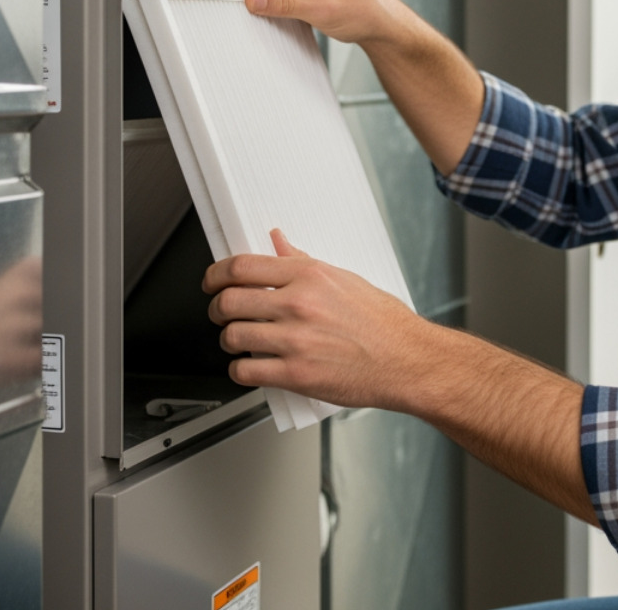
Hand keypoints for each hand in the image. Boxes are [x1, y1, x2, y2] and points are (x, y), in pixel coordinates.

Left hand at [203, 229, 427, 408]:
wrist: (406, 359)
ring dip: (229, 340)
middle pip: (228, 301)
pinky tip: (251, 367)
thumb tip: (278, 242)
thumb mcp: (344, 279)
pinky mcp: (295, 375)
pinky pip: (246, 371)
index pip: (241, 267)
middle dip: (216, 309)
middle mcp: (298, 304)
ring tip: (239, 341)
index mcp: (309, 276)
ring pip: (232, 336)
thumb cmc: (384, 322)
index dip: (215, 274)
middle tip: (220, 313)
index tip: (211, 281)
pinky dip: (240, 371)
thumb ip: (303, 262)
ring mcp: (295, 341)